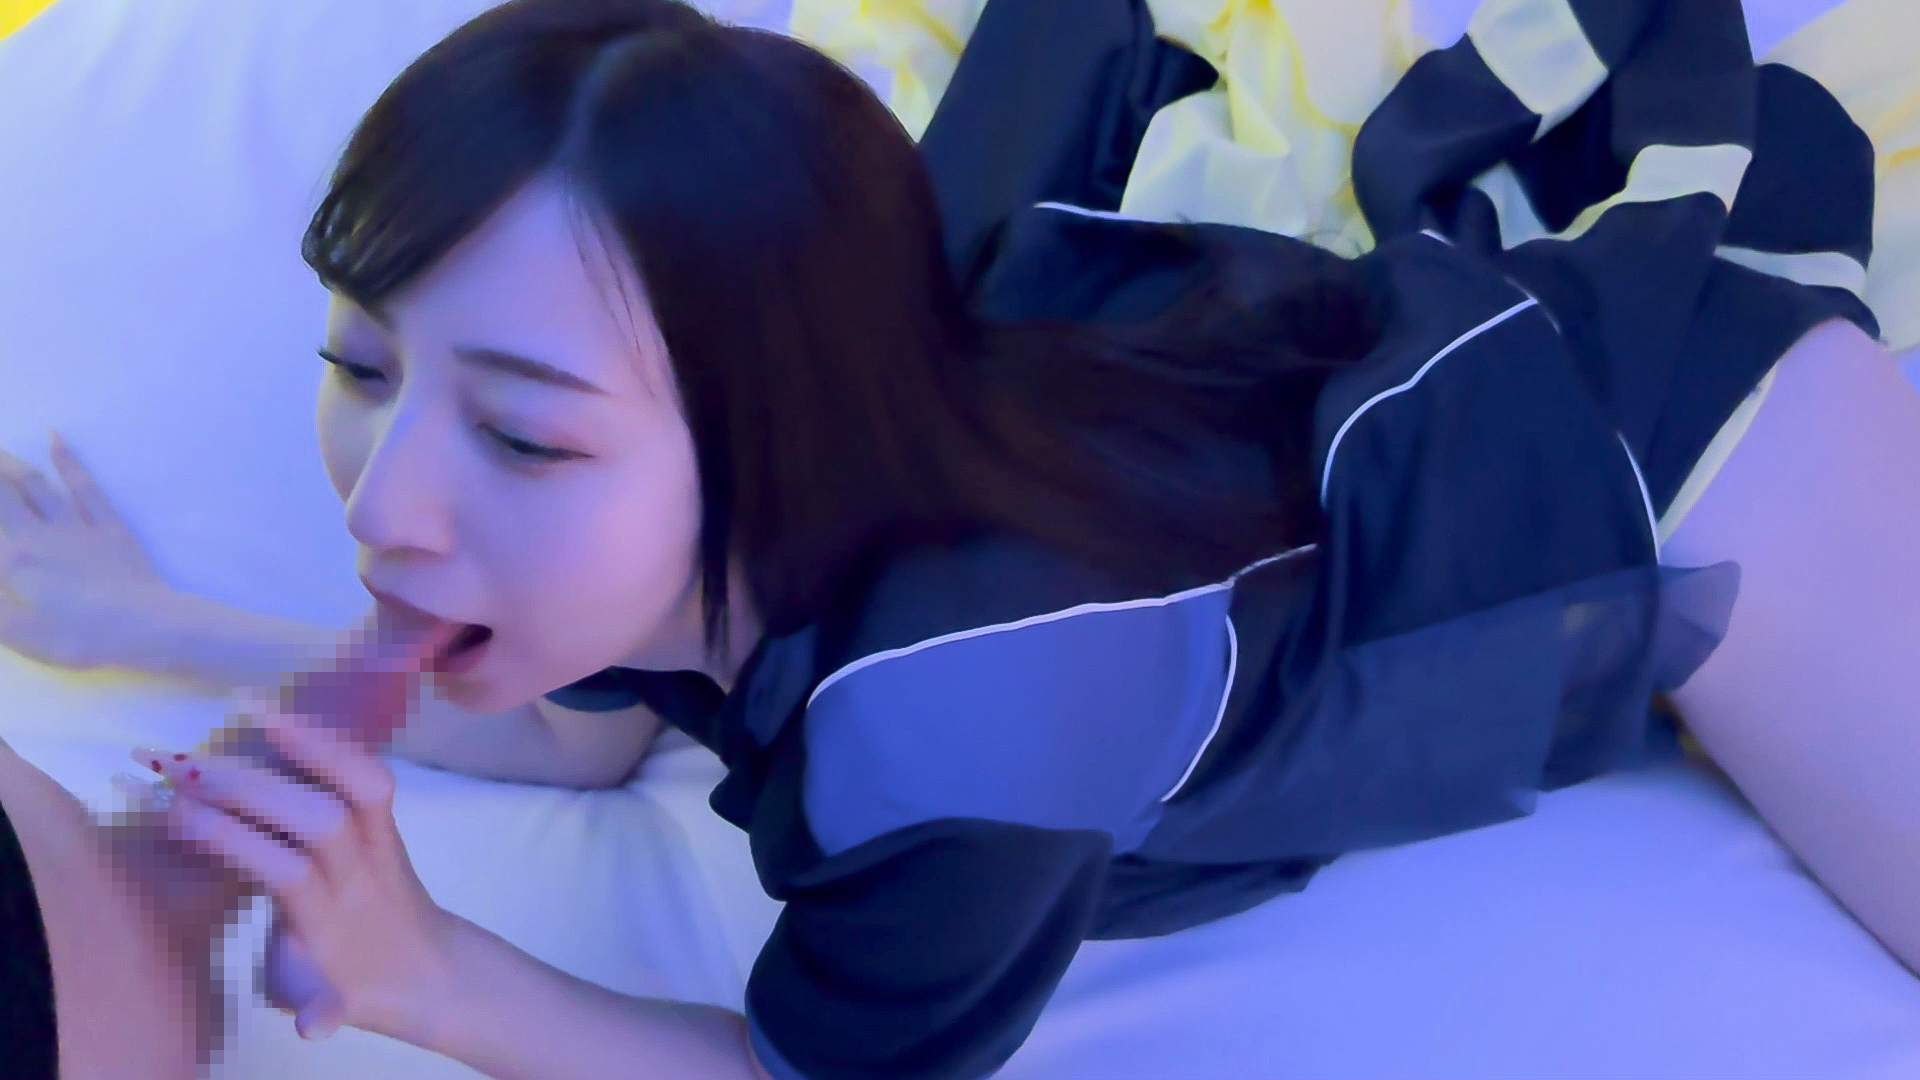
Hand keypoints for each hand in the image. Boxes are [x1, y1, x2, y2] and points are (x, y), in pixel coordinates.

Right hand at [0, 432, 171, 670]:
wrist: (150, 628)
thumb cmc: (83, 638)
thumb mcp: (20, 634)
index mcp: (14, 561)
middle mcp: (39, 534)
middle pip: (0, 493)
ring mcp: (77, 525)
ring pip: (34, 482)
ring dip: (7, 462)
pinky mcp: (110, 524)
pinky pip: (84, 484)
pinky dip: (67, 458)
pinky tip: (55, 436)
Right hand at [149, 696, 459, 1042]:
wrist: (428, 967)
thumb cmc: (350, 983)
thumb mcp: (325, 1004)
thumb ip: (314, 1005)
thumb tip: (311, 1027)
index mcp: (336, 922)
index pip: (286, 871)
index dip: (233, 841)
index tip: (173, 816)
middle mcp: (364, 873)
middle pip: (318, 820)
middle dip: (249, 790)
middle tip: (178, 768)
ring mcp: (382, 840)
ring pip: (358, 785)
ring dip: (302, 743)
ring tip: (243, 709)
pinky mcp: (388, 816)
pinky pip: (367, 768)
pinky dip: (325, 736)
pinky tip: (276, 709)